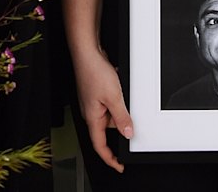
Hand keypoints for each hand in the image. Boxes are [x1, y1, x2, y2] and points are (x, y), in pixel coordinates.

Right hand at [74, 48, 133, 172]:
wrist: (87, 52)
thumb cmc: (93, 72)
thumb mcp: (113, 97)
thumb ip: (122, 117)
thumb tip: (128, 132)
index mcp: (92, 118)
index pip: (100, 146)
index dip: (110, 158)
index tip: (119, 165)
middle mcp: (91, 112)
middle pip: (108, 128)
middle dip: (121, 124)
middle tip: (130, 117)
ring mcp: (93, 101)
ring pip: (110, 113)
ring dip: (120, 107)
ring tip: (122, 94)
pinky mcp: (96, 92)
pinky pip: (109, 101)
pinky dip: (117, 97)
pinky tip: (118, 86)